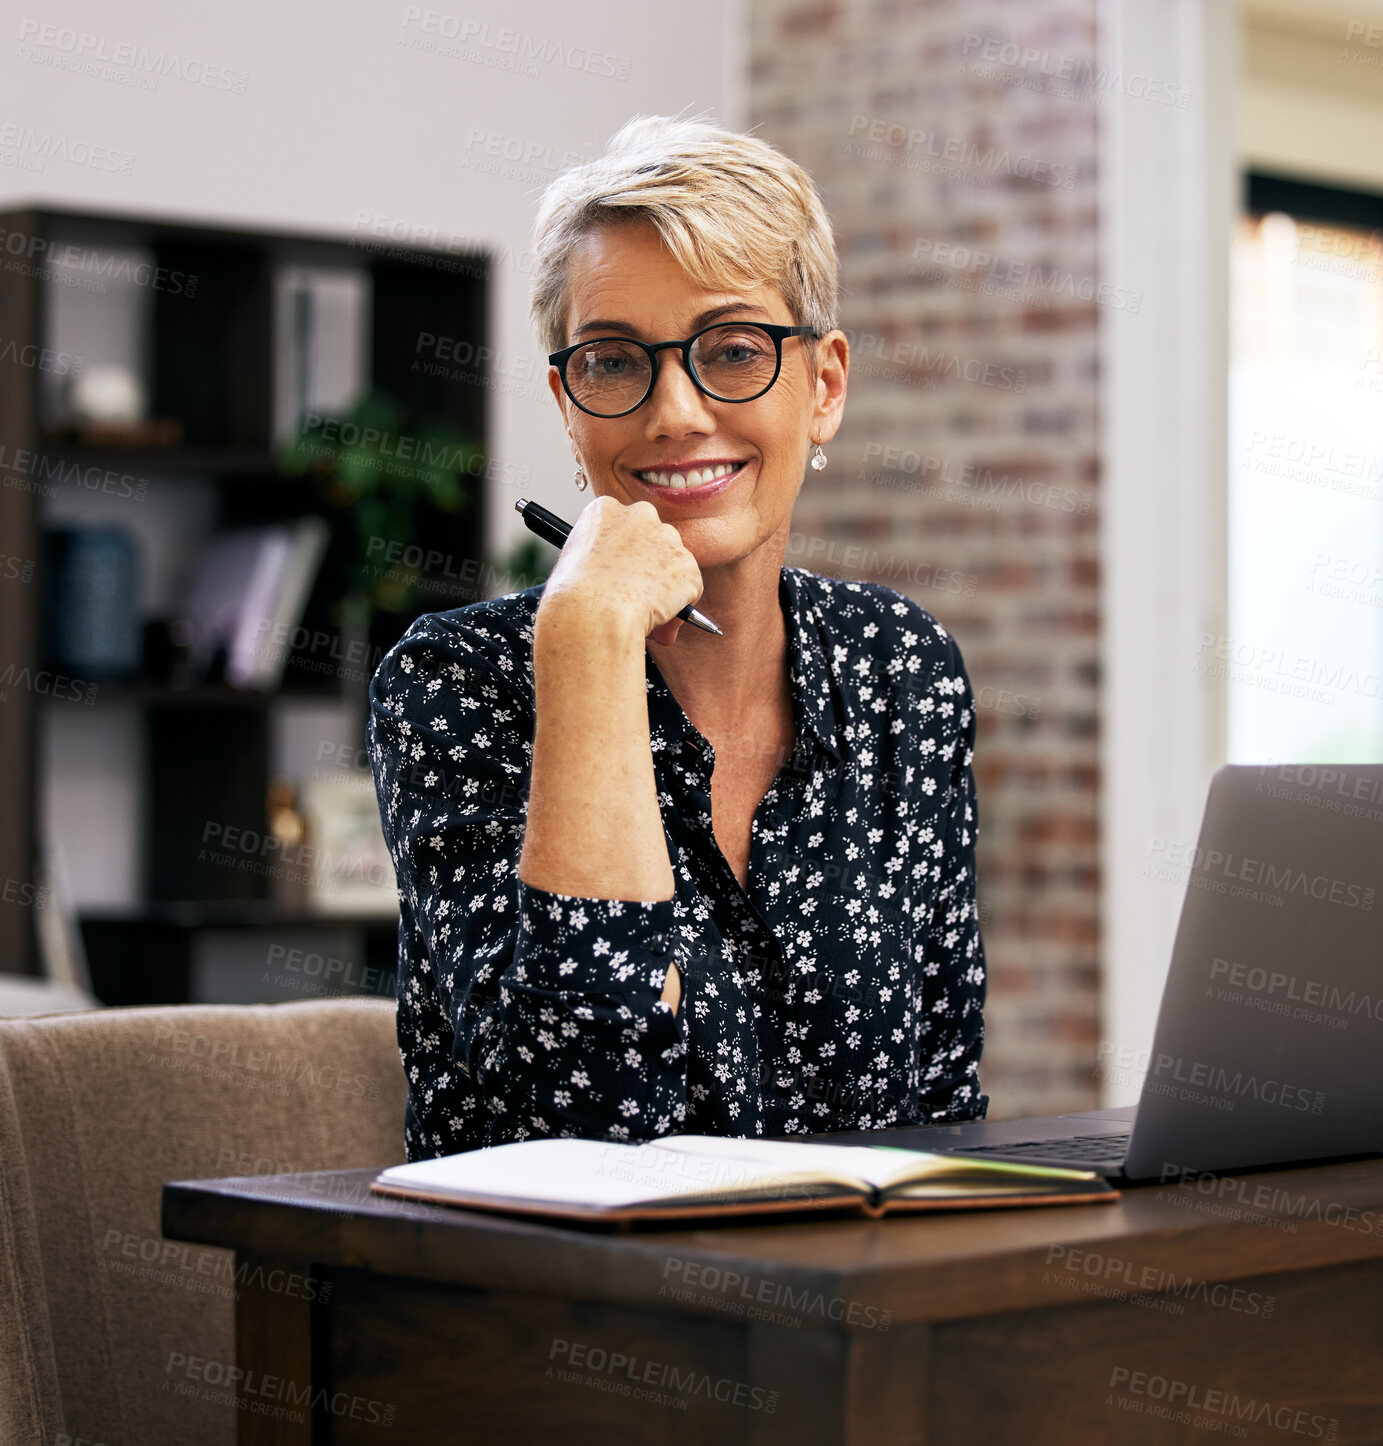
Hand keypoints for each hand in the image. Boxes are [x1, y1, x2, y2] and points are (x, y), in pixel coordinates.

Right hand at [538, 496, 703, 645]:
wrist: (594, 612)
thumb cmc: (572, 595)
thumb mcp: (572, 565)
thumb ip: (599, 561)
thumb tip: (616, 581)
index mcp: (606, 509)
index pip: (623, 528)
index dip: (621, 556)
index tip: (616, 575)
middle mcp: (641, 515)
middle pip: (653, 541)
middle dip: (648, 567)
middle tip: (633, 595)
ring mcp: (668, 540)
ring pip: (672, 566)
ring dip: (663, 588)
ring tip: (642, 613)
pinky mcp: (688, 567)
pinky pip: (688, 590)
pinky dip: (677, 607)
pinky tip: (655, 619)